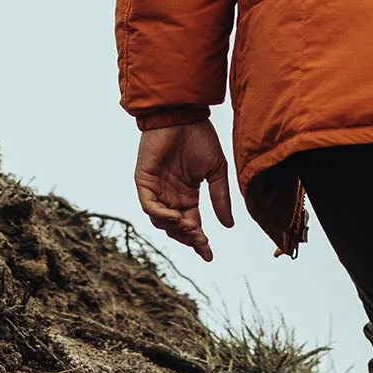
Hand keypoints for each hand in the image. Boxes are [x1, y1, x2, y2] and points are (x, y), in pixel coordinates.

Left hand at [134, 121, 233, 261]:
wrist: (184, 115)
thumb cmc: (200, 138)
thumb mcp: (216, 172)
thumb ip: (220, 198)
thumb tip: (228, 225)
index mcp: (187, 195)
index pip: (192, 225)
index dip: (199, 242)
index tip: (209, 256)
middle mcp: (170, 196)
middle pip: (176, 228)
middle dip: (189, 238)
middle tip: (201, 240)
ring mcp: (156, 189)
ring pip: (161, 221)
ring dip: (176, 229)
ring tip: (192, 227)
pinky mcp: (144, 181)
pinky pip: (149, 206)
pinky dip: (161, 215)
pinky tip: (176, 217)